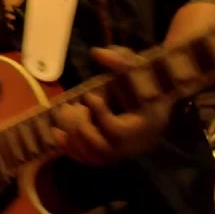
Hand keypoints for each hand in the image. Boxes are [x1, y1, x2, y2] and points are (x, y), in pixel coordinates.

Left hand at [52, 47, 170, 166]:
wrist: (157, 103)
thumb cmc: (147, 83)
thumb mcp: (138, 68)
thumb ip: (120, 59)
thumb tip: (96, 52)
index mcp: (145, 125)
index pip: (116, 130)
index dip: (99, 115)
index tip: (89, 96)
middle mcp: (134, 145)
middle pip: (101, 148)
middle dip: (81, 127)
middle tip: (71, 107)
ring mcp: (122, 153)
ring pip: (92, 157)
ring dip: (73, 137)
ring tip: (65, 114)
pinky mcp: (111, 156)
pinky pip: (89, 160)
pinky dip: (70, 149)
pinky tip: (56, 133)